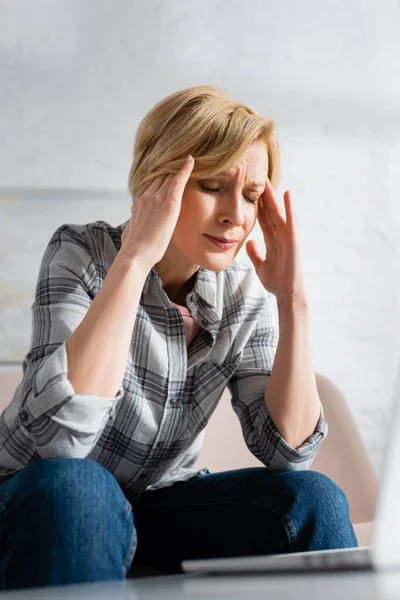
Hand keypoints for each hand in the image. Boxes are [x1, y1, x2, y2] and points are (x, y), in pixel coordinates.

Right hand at [120, 155, 194, 268]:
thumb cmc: (133, 250)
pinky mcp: (169, 204)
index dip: (162, 178)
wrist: (134, 255)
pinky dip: (185, 169)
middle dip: (170, 169)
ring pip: (168, 176)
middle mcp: (147, 197)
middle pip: (160, 177)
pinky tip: (191, 160)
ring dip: (177, 166)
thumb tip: (131, 224)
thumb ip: (133, 224)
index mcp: (140, 203)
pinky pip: (178, 181)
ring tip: (188, 156)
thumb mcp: (130, 233)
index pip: (153, 185)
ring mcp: (157, 199)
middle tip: (181, 156)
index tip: (169, 172)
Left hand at [245, 178, 305, 300]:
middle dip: (263, 195)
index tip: (249, 190)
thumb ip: (255, 253)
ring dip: (274, 196)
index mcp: (271, 240)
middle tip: (257, 177)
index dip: (256, 204)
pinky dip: (290, 208)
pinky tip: (288, 194)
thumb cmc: (276, 281)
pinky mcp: (293, 240)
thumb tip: (250, 242)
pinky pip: (291, 221)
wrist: (286, 293)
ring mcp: (287, 236)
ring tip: (268, 180)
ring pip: (279, 212)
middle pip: (270, 211)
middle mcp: (280, 235)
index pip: (262, 218)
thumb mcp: (260, 265)